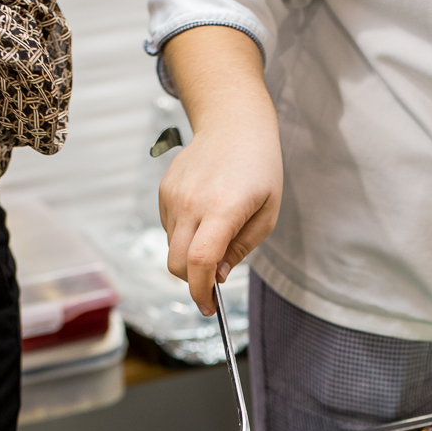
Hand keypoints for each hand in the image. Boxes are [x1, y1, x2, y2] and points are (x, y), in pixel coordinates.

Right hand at [158, 26, 281, 315]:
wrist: (233, 123)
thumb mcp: (266, 213)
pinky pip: (169, 228)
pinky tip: (204, 214)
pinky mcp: (164, 191)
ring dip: (191, 254)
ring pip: (173, 247)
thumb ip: (241, 248)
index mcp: (223, 209)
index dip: (201, 292)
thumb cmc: (259, 168)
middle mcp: (192, 203)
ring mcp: (173, 196)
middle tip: (212, 282)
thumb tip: (217, 276)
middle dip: (193, 281)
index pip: (200, 262)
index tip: (208, 307)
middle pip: (177, 263)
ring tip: (217, 230)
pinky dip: (184, 235)